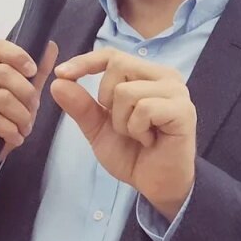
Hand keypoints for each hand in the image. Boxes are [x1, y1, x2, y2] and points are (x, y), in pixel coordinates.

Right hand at [0, 40, 57, 189]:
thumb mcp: (21, 98)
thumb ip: (35, 74)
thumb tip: (51, 46)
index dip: (17, 55)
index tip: (33, 71)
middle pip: (3, 72)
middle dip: (26, 93)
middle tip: (34, 111)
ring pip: (0, 97)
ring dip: (21, 116)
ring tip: (25, 128)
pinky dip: (10, 130)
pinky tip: (15, 138)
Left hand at [50, 49, 195, 219]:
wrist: (155, 185)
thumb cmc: (133, 154)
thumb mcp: (98, 128)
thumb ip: (81, 106)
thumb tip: (58, 82)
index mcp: (146, 75)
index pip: (112, 55)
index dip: (86, 61)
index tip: (61, 73)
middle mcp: (165, 76)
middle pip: (118, 66)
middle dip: (107, 100)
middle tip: (123, 125)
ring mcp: (176, 92)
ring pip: (127, 91)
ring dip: (122, 121)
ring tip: (138, 135)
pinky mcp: (183, 110)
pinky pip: (144, 109)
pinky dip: (137, 129)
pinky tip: (149, 140)